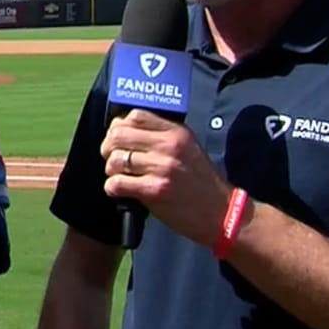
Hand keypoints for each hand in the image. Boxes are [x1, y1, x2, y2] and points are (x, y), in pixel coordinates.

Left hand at [101, 109, 232, 247]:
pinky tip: (119, 191)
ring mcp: (162, 168)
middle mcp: (169, 146)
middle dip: (108, 147)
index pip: (136, 116)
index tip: (117, 138)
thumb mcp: (188, 148)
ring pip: (115, 160)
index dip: (119, 125)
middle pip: (119, 135)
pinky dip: (112, 188)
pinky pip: (118, 183)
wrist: (220, 212)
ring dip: (110, 170)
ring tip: (119, 177)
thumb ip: (162, 137)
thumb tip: (125, 131)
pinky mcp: (156, 190)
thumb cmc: (200, 182)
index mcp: (176, 132)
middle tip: (112, 158)